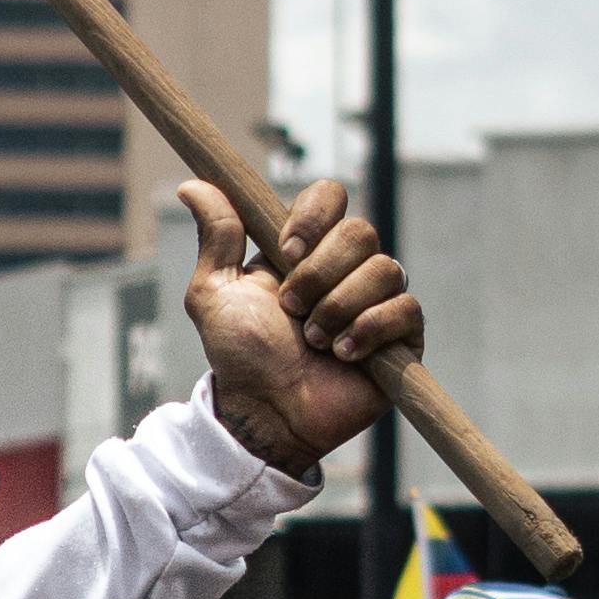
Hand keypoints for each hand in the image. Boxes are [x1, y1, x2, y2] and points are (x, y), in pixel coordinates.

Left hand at [178, 174, 423, 476]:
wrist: (265, 413)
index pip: (331, 196)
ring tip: (313, 342)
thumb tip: (193, 185)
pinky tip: (343, 354)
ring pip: (385, 270)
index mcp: (307, 248)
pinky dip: (370, 329)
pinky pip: (406, 309)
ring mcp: (377, 300)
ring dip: (338, 308)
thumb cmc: (240, 356)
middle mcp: (346, 267)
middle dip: (320, 273)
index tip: (285, 252)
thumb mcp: (215, 293)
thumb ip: (217, 237)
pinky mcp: (401, 337)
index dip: (313, 218)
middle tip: (292, 311)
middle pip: (361, 232)